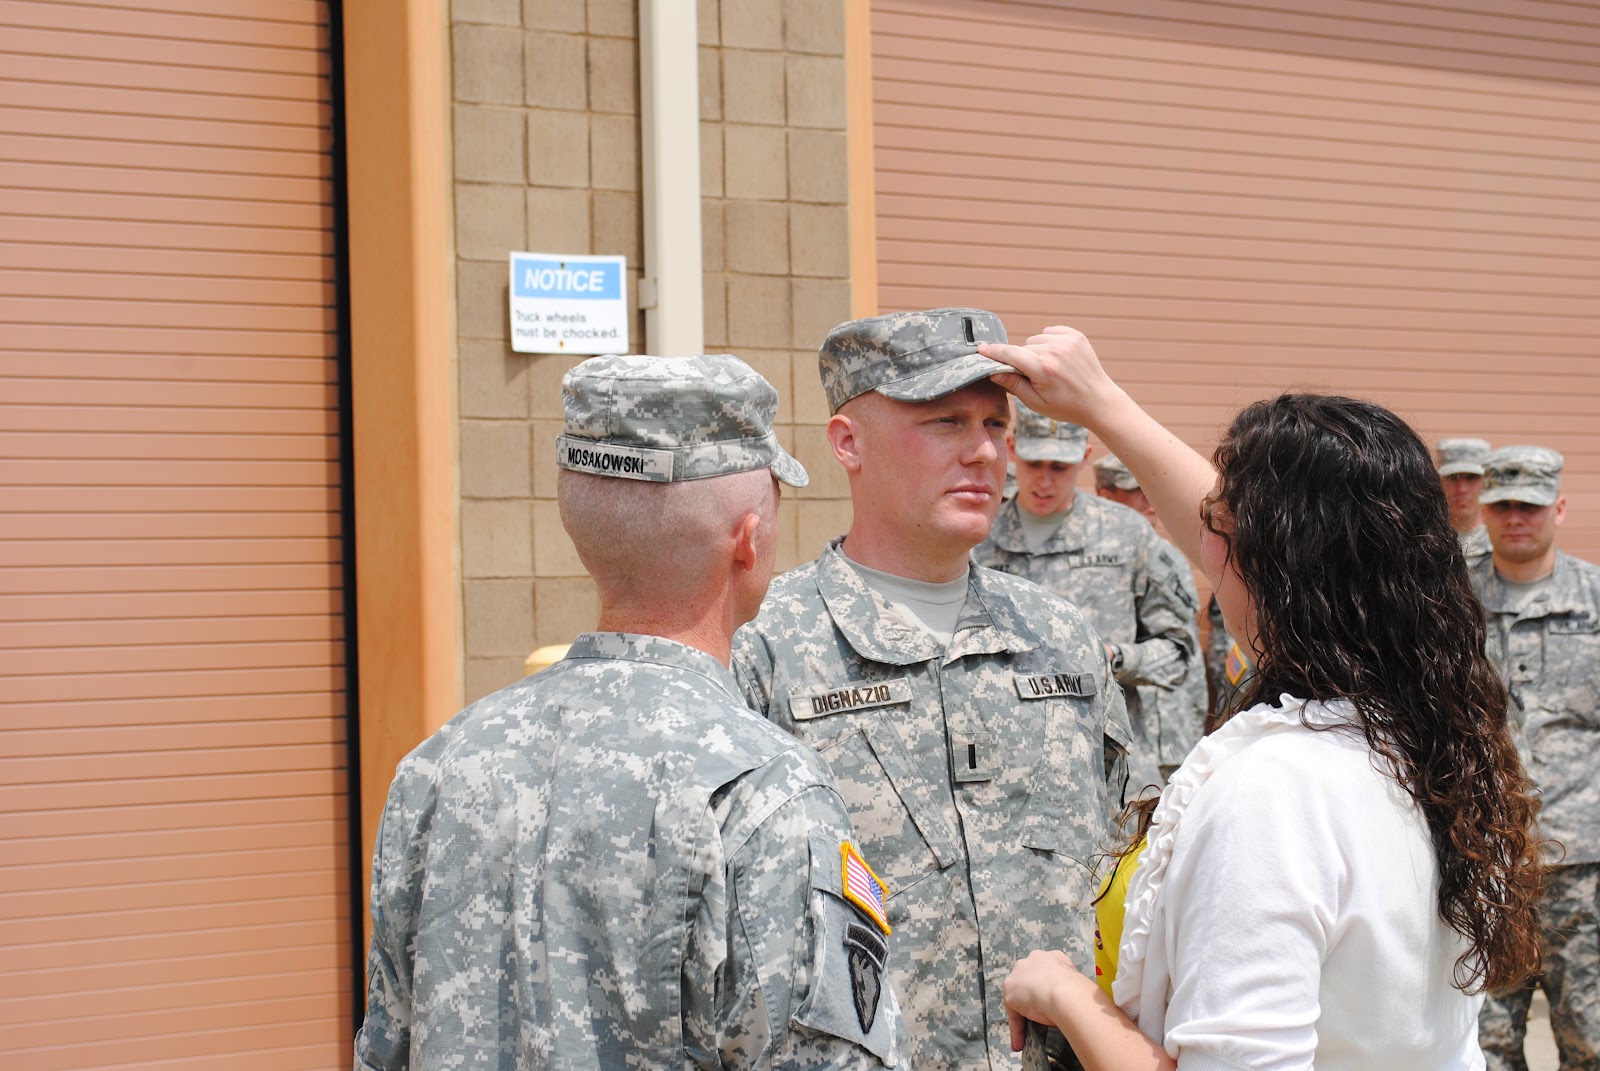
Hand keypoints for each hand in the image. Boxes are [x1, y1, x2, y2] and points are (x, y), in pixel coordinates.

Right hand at [979, 325, 1123, 428]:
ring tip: (1049, 368)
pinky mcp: (1076, 336)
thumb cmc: (1066, 406)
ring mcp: (1067, 341)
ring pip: (1036, 340)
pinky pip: (1050, 332)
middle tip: (1036, 377)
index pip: (1010, 354)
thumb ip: (1014, 384)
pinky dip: (1049, 342)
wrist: (1098, 401)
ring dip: (1036, 351)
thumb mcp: (1036, 402)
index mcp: (1043, 369)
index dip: (994, 352)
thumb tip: (993, 370)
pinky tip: (1057, 358)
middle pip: (1023, 347)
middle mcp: (1055, 351)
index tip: (981, 350)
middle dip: (1023, 360)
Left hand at [1004, 948, 1084, 1050]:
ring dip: (1023, 1015)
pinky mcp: (1010, 993)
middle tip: (1041, 1016)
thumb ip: (1067, 988)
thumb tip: (1070, 1003)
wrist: (1066, 994)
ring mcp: (1018, 976)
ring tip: (1030, 1033)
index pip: (1045, 973)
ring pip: (1020, 998)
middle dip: (1032, 998)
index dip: (1047, 989)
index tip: (1052, 1004)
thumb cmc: (1078, 990)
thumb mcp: (1075, 984)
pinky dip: (1017, 1029)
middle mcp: (1032, 960)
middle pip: (1029, 982)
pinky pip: (1014, 1014)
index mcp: (1051, 957)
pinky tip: (1020, 1043)